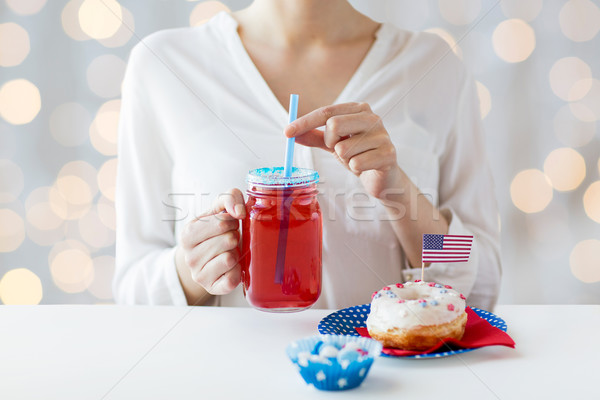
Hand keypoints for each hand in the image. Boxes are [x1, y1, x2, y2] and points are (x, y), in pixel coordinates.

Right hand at [177, 189, 244, 295]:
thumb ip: (229, 198)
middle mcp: (189, 257)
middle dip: (234, 236)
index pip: (220, 223)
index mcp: (187, 234)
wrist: (207, 259)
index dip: (231, 221)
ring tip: (229, 252)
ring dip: (236, 253)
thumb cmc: (215, 231)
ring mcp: (199, 275)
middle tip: (229, 239)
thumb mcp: (218, 209)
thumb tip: (239, 212)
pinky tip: (231, 268)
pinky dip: (237, 271)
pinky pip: (232, 278)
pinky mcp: (212, 289)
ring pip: (230, 258)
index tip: (228, 224)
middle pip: (228, 240)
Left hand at [284, 102, 400, 198]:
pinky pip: (356, 163)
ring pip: (344, 148)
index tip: (286, 132)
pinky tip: (366, 167)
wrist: (383, 177)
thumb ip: (314, 136)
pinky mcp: (388, 154)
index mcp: (359, 109)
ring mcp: (382, 135)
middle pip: (334, 124)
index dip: (304, 122)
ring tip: (356, 159)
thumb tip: (290, 133)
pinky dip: (355, 169)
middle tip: (338, 149)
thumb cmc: (359, 155)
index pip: (326, 111)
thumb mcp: (333, 144)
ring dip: (344, 159)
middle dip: (329, 142)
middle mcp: (373, 118)